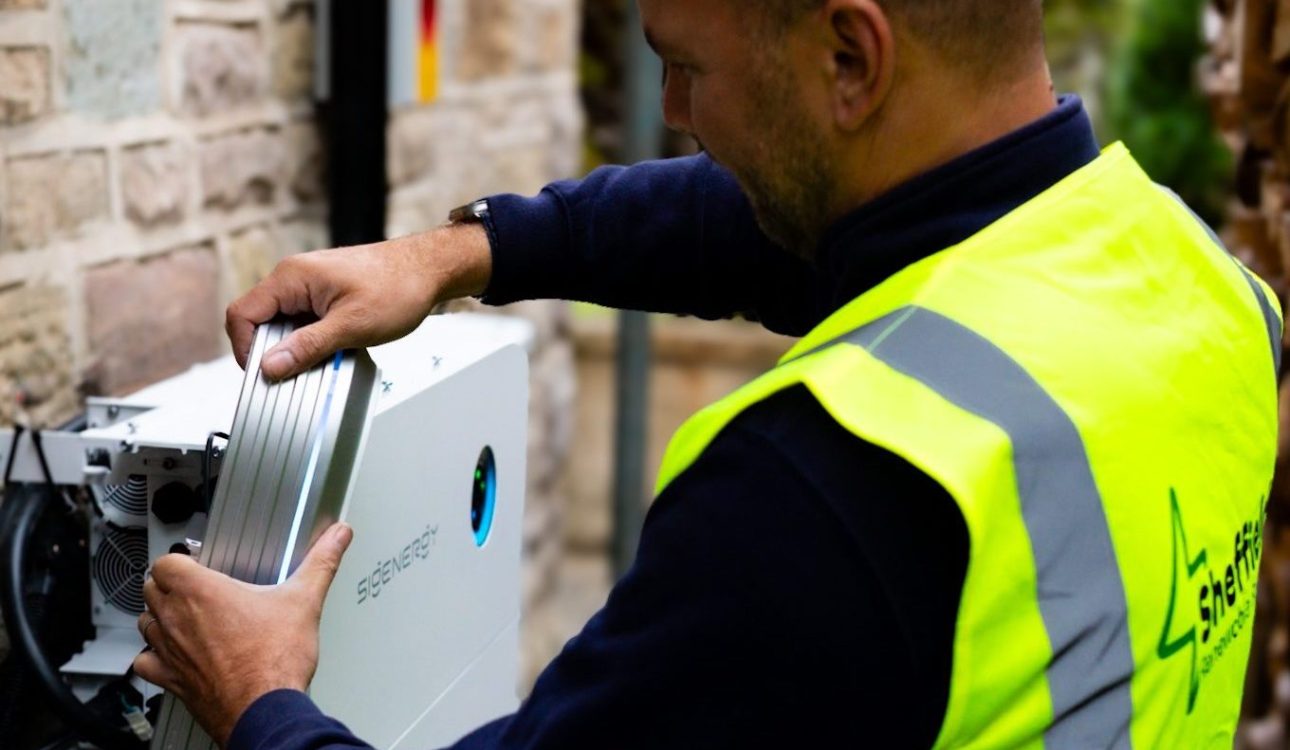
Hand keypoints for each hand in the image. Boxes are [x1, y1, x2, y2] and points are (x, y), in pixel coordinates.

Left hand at [132, 523, 354, 745]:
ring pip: (146, 623)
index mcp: (203, 592)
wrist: (264, 708)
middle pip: (151, 589)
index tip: (197, 563)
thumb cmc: (275, 660)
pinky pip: (145, 662)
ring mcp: (170, 650)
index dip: (180, 560)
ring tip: (183, 617)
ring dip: (160, 616)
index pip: (166, 562)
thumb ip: (321, 562)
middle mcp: (178, 619)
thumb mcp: (304, 601)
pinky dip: (153, 657)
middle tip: (193, 588)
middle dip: (169, 585)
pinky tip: (171, 655)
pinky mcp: (171, 679)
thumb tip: (337, 537)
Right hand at [226, 223, 491, 380]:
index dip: (245, 349)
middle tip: (297, 375)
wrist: (430, 269)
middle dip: (274, 351)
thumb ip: (307, 347)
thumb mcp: (352, 326)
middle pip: (259, 321)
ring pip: (283, 324)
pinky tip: (334, 350)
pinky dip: (312, 340)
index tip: (263, 375)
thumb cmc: (398, 287)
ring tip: (323, 360)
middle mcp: (294, 277)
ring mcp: (309, 285)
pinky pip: (303, 321)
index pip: (242, 314)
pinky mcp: (324, 294)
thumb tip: (269, 366)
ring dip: (296, 347)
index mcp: (291, 277)